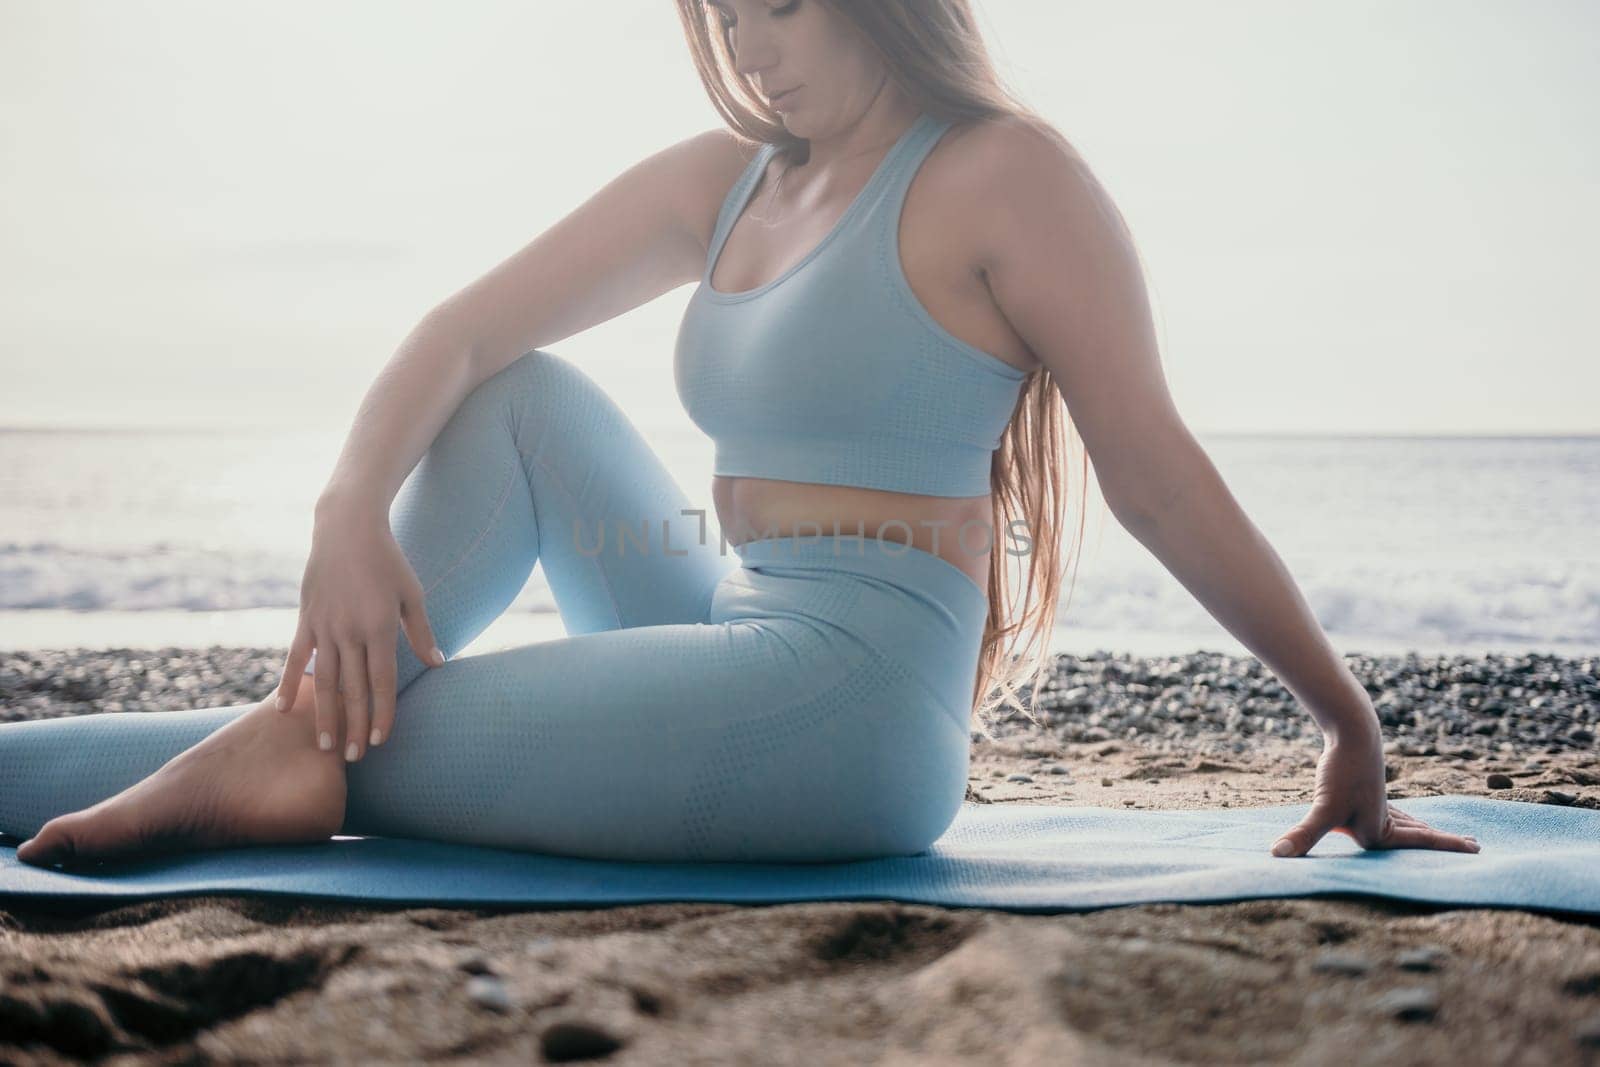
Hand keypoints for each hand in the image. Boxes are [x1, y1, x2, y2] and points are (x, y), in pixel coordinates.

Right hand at [271, 503, 444, 761]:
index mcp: (378, 627)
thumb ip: (421, 632)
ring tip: (324, 745)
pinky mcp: (305, 619)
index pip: (381, 681)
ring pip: (323, 680)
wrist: (346, 527)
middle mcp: (349, 631)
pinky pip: (295, 658)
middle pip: (352, 688)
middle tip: (353, 758)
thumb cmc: (388, 560)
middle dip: (354, 725)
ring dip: (324, 715)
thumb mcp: (412, 594)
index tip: (381, 740)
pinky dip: (288, 684)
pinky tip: (284, 710)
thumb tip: (437, 663)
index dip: (382, 713)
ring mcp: (323, 626)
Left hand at [1270, 722, 1480, 857]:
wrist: (1351, 731)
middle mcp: (1382, 819)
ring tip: (1440, 833)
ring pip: (1406, 821)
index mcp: (1378, 832)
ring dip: (1424, 829)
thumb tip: (1277, 856)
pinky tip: (1397, 815)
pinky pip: (1391, 809)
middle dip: (1443, 842)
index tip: (1476, 847)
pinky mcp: (1368, 788)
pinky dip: (1402, 817)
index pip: (1418, 845)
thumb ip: (1304, 835)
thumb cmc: (1341, 772)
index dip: (1447, 846)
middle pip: (1417, 835)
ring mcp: (1377, 802)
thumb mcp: (1322, 808)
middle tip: (1476, 844)